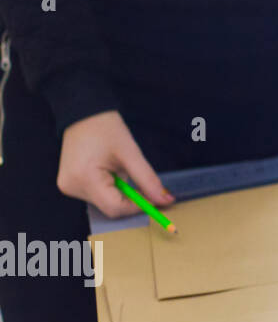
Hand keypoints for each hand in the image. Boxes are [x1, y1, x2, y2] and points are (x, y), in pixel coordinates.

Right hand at [57, 111, 174, 218]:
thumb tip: (165, 201)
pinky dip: (109, 188)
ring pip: (104, 202)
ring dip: (119, 192)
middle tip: (141, 182)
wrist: (84, 113)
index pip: (115, 208)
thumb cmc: (106, 129)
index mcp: (85, 179)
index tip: (154, 198)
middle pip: (109, 207)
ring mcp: (68, 187)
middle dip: (129, 198)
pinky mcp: (69, 184)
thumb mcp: (131, 154)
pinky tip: (110, 170)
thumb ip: (148, 180)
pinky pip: (96, 194)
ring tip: (118, 168)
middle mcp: (72, 187)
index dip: (137, 206)